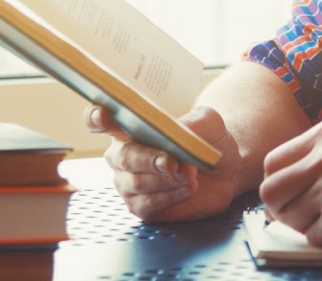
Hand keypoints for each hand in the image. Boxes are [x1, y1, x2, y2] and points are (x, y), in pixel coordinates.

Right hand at [85, 104, 241, 221]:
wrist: (226, 168)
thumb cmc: (208, 138)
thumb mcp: (207, 120)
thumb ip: (193, 122)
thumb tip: (178, 133)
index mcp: (128, 128)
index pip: (99, 121)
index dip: (96, 117)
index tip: (103, 114)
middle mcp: (122, 156)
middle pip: (123, 157)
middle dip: (149, 159)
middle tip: (172, 161)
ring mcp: (129, 183)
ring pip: (138, 183)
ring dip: (166, 179)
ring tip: (190, 173)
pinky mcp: (142, 207)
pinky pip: (148, 204)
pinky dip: (170, 196)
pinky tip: (189, 188)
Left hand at [259, 117, 321, 257]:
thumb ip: (321, 156)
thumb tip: (283, 182)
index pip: (273, 162)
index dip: (280, 185)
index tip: (290, 197)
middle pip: (271, 191)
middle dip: (282, 209)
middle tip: (305, 217)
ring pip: (289, 218)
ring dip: (310, 226)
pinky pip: (312, 238)